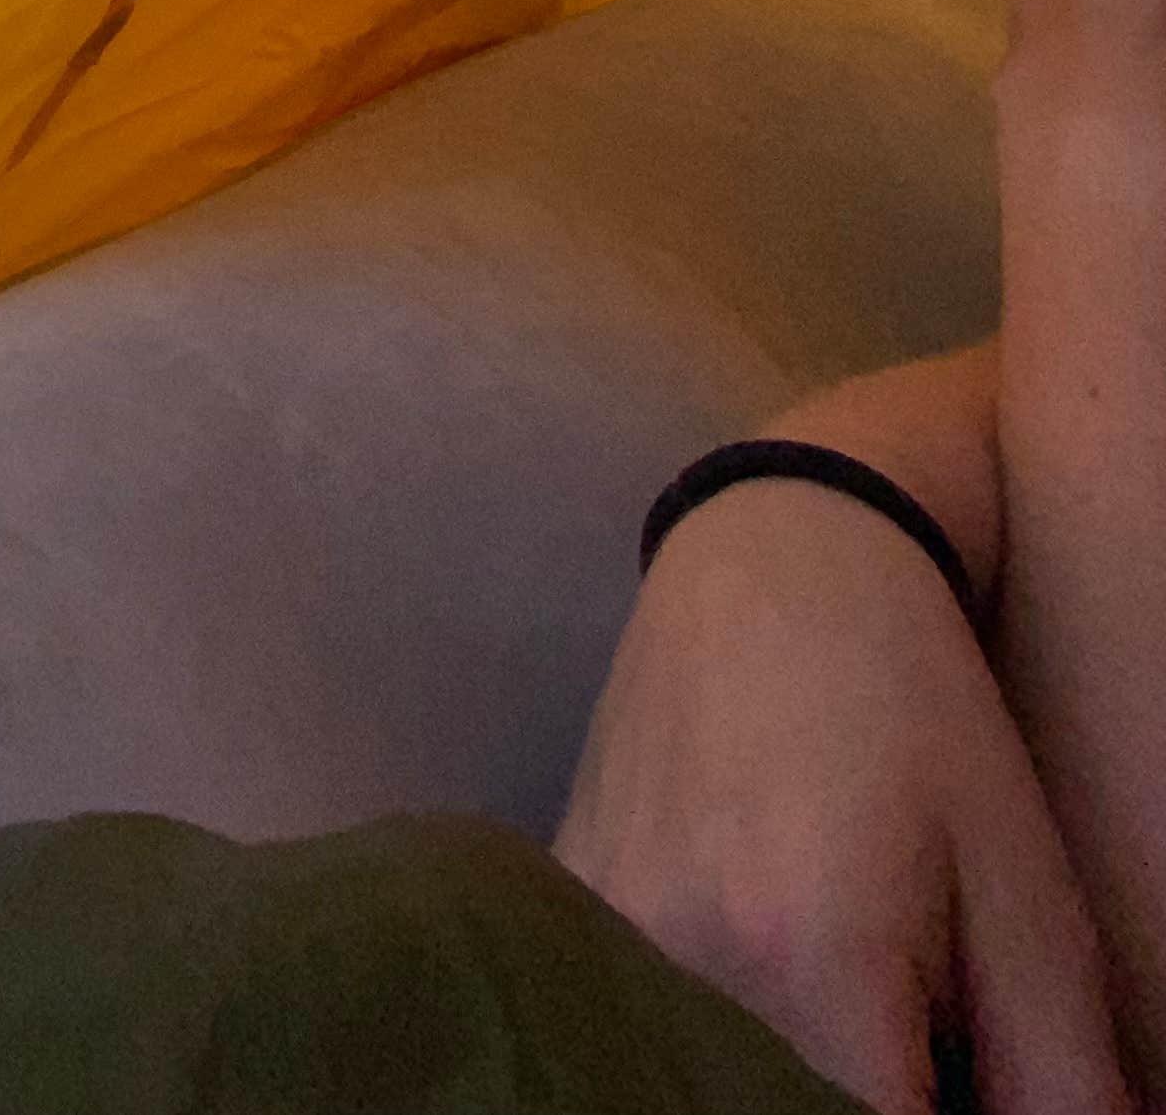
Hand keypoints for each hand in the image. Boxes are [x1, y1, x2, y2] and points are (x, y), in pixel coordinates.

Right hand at [557, 478, 1122, 1113]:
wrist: (775, 565)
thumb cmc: (923, 723)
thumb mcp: (1033, 904)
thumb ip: (1062, 1084)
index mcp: (808, 960)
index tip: (954, 1090)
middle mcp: (676, 954)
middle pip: (773, 1111)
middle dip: (857, 1096)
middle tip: (909, 1045)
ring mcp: (598, 923)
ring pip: (701, 1071)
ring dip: (780, 1066)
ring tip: (842, 995)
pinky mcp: (563, 898)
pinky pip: (638, 1011)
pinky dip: (708, 1021)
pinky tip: (758, 950)